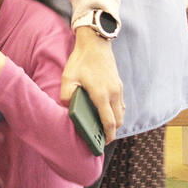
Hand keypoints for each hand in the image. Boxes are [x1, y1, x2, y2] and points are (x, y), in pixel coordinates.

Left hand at [60, 26, 123, 142]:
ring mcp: (118, 89)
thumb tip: (69, 109)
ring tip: (103, 128)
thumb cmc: (80, 60)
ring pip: (121, 113)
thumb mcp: (68, 78)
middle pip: (118, 121)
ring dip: (114, 122)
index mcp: (101, 94)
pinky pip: (121, 104)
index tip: (102, 144)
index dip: (107, 136)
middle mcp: (114, 93)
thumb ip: (67, 96)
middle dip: (111, 132)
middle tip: (100, 139)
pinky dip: (116, 112)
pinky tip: (106, 113)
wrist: (96, 43)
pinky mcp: (119, 84)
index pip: (108, 122)